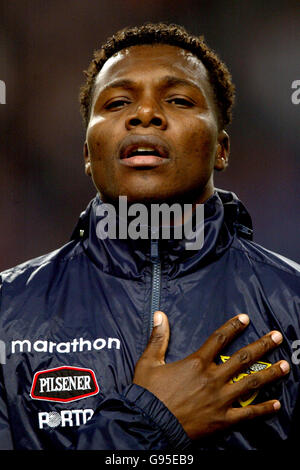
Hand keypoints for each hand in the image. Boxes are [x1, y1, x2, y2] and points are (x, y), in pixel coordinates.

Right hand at [133, 312, 289, 439]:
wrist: (149, 424)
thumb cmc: (149, 393)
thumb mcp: (148, 362)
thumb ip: (158, 337)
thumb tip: (160, 314)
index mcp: (197, 362)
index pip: (219, 339)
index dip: (233, 327)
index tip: (245, 318)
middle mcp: (213, 378)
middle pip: (243, 358)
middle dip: (262, 345)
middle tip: (277, 336)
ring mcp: (220, 399)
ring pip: (251, 383)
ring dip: (270, 373)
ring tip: (286, 365)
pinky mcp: (223, 419)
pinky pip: (247, 414)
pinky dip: (263, 409)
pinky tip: (276, 404)